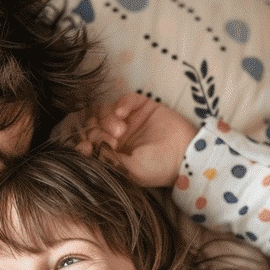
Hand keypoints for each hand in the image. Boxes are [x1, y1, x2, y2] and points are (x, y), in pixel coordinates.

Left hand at [76, 92, 197, 186]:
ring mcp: (129, 119)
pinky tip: (123, 115)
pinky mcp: (142, 106)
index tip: (85, 148)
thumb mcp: (128, 170)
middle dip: (96, 132)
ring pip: (105, 111)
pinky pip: (124, 99)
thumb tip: (83, 150)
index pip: (88, 141)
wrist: (186, 155)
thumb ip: (106, 160)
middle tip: (111, 142)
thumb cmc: (158, 168)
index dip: (84, 142)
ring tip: (121, 131)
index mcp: (110, 152)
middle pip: (93, 124)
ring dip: (107, 119)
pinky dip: (120, 104)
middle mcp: (116, 135)